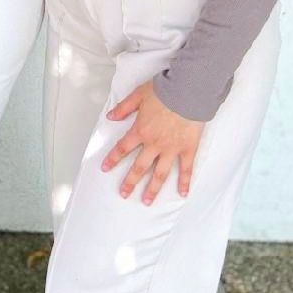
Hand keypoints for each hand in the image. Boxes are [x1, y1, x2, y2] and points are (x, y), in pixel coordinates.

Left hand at [101, 80, 203, 204]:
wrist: (187, 91)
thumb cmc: (163, 91)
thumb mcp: (138, 95)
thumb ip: (124, 108)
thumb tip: (110, 116)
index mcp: (141, 131)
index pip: (123, 148)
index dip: (113, 159)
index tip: (105, 169)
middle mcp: (154, 144)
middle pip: (139, 167)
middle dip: (130, 182)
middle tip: (124, 194)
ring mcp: (171, 149)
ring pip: (160, 173)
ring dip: (152, 188)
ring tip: (147, 201)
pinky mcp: (187, 149)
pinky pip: (186, 169)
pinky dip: (184, 182)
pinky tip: (182, 194)